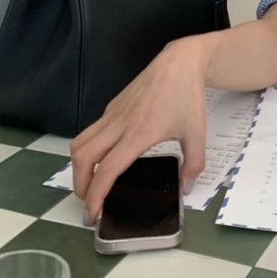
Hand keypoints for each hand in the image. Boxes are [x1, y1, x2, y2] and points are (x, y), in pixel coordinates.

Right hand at [70, 36, 208, 223]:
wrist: (179, 63)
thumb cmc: (187, 95)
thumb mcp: (198, 132)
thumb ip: (194, 163)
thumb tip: (186, 187)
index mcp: (138, 134)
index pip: (106, 171)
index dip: (95, 196)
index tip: (93, 214)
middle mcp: (119, 124)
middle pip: (81, 158)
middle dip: (79, 185)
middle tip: (89, 201)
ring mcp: (112, 113)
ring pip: (80, 142)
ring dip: (78, 166)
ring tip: (91, 182)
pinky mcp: (112, 105)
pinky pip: (91, 130)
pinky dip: (89, 149)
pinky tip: (105, 156)